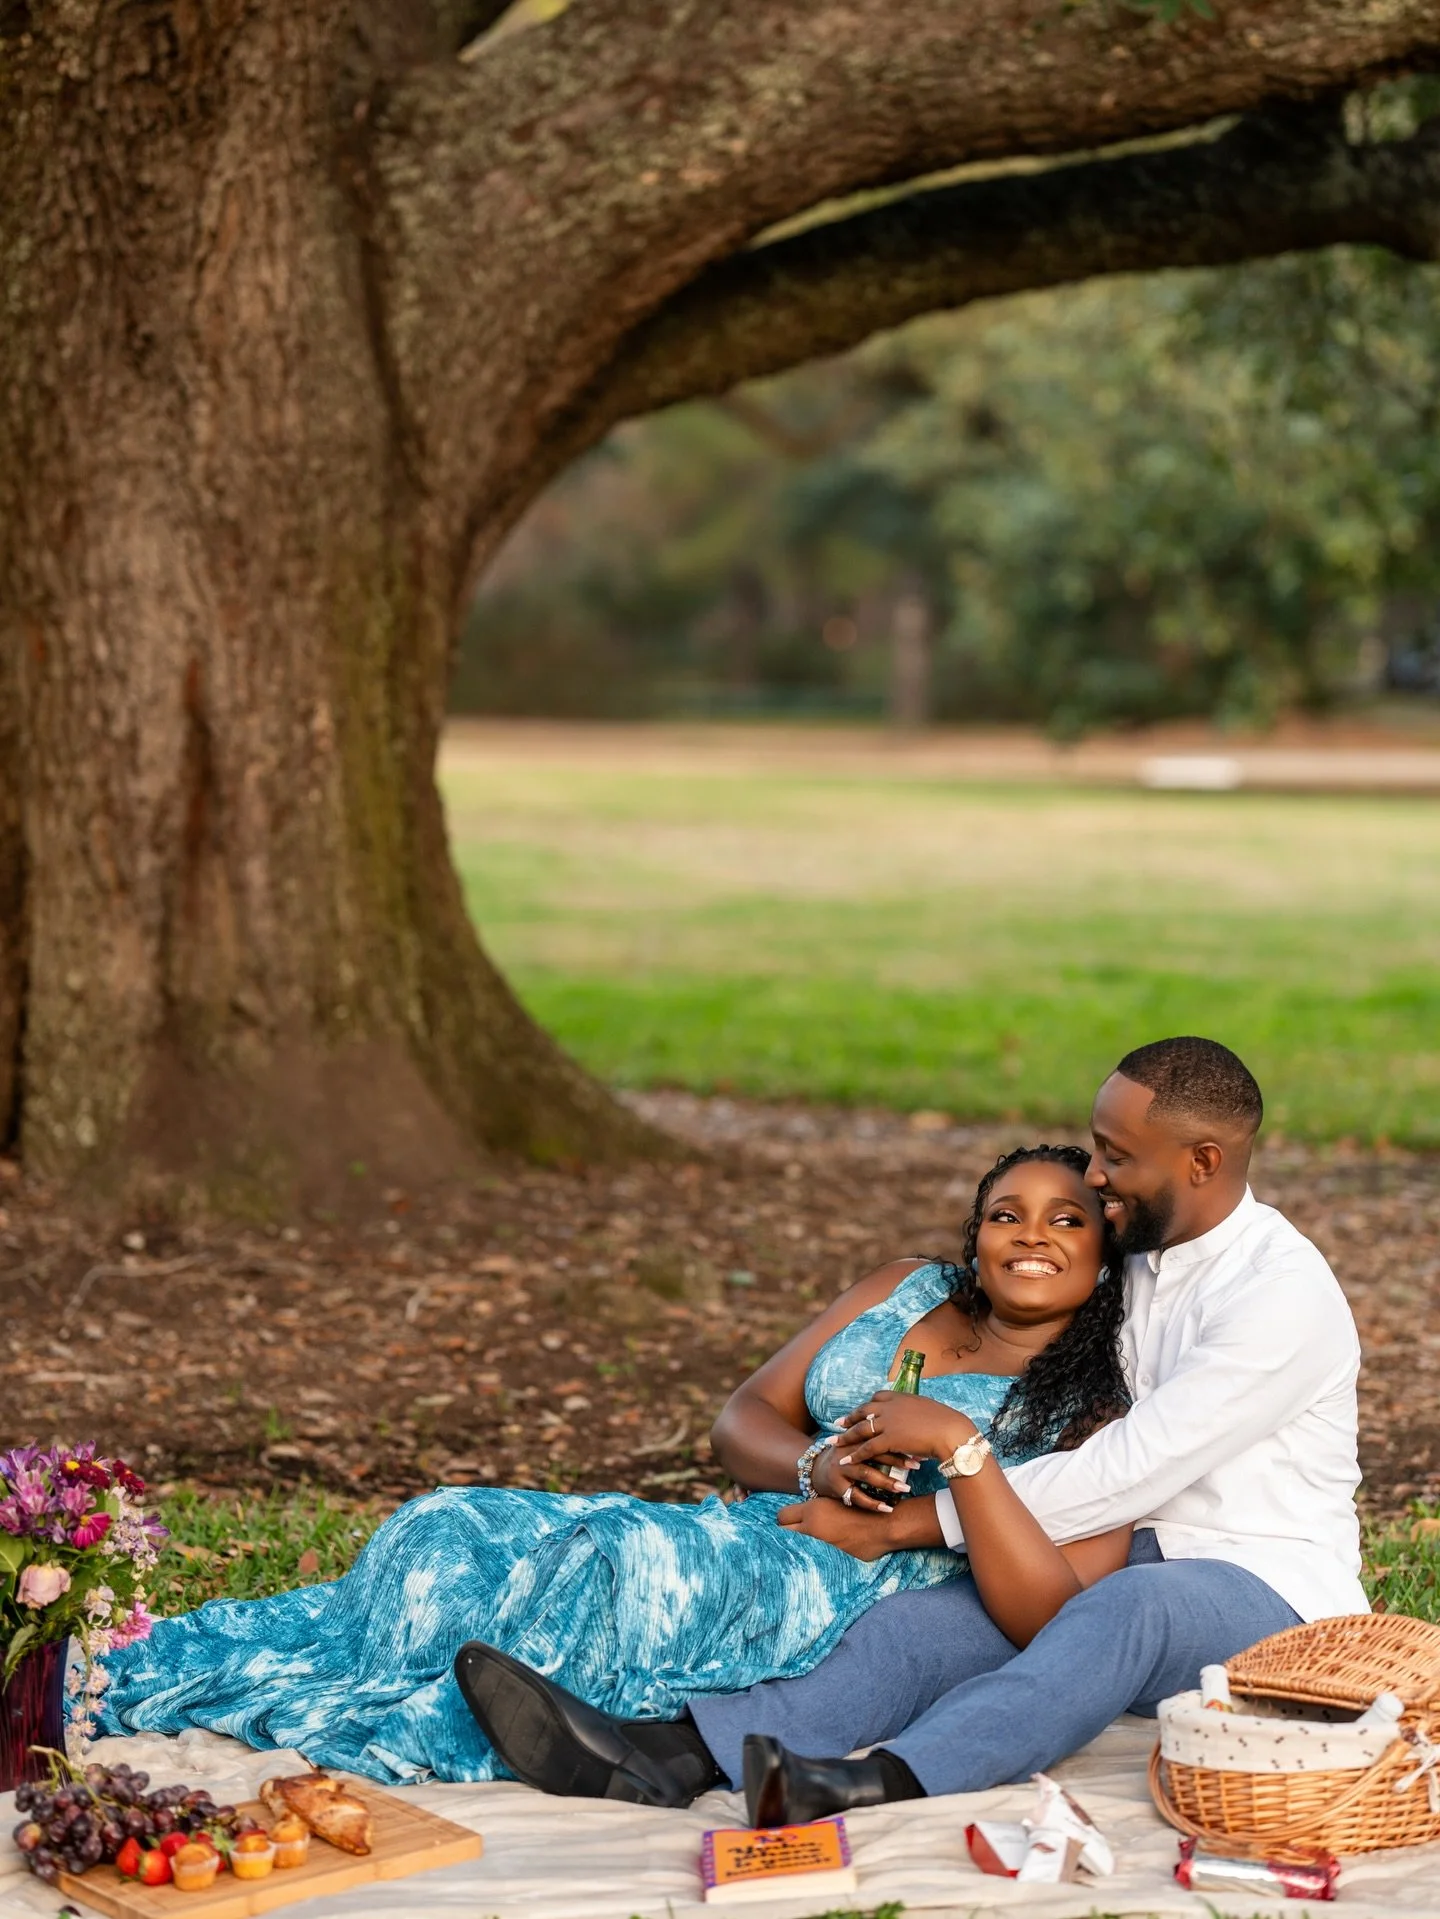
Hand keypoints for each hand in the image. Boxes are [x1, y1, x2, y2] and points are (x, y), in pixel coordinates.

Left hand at [777, 1497, 896, 1560]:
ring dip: (796, 1548)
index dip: (785, 1520)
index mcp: (812, 1510)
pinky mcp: (829, 1560)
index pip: (781, 1516)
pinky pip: (810, 1560)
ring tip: (802, 1548)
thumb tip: (793, 1520)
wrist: (881, 1527)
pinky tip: (815, 1556)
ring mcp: (820, 1546)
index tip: (789, 1523)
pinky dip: (810, 1558)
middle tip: (791, 1536)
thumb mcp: (831, 1503)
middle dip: (785, 1535)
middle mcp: (812, 1528)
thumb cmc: (857, 1510)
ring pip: (794, 1549)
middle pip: (782, 1534)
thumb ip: (811, 1510)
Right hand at [811, 1438, 919, 1513]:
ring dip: (887, 1481)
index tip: (919, 1448)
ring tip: (905, 1488)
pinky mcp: (837, 1486)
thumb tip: (909, 1440)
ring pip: (867, 1473)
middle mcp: (848, 1451)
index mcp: (855, 1437)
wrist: (815, 1470)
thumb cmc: (845, 1457)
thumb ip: (876, 1440)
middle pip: (875, 1453)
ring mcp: (841, 1468)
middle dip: (898, 1460)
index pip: (880, 1436)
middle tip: (918, 1466)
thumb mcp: (857, 1443)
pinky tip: (888, 1508)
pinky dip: (873, 1503)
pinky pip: (857, 1496)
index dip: (900, 1442)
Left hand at [837, 1390, 976, 1467]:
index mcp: (901, 1397)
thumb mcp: (929, 1409)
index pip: (877, 1398)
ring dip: (845, 1437)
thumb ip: (918, 1411)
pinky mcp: (889, 1438)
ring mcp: (888, 1422)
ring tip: (833, 1443)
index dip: (867, 1405)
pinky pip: (867, 1447)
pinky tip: (845, 1460)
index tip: (859, 1410)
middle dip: (850, 1418)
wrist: (951, 1432)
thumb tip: (920, 1415)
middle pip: (863, 1411)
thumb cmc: (946, 1423)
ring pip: (861, 1429)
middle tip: (837, 1423)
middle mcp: (891, 1407)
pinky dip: (855, 1454)